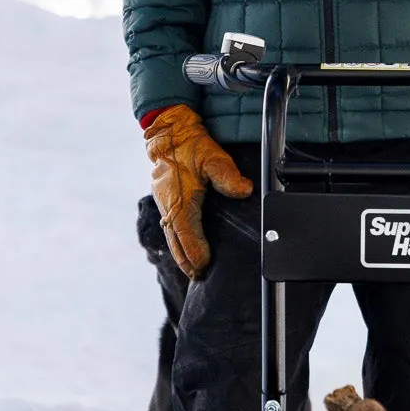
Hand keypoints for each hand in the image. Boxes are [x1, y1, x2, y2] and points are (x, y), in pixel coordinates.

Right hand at [143, 105, 252, 277]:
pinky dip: (176, 242)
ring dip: (180, 255)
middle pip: (176, 242)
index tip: (204, 265)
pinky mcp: (164, 202)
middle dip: (187, 261)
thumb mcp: (213, 157)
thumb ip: (228, 176)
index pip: (187, 232)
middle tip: (199, 277)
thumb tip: (245, 190)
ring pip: (170, 237)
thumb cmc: (191, 146)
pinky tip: (184, 250)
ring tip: (193, 271)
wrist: (169, 133)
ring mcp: (164, 205)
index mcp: (180, 199)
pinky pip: (169, 228)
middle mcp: (169, 206)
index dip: (196, 251)